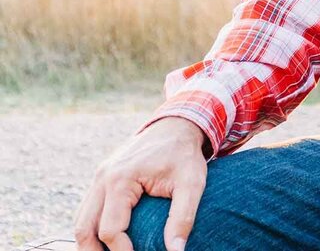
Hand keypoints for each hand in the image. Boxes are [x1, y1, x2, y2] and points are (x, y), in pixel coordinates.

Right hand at [74, 116, 208, 250]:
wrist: (176, 126)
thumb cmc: (184, 154)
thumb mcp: (192, 183)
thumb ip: (183, 217)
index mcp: (120, 180)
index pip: (110, 230)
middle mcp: (103, 178)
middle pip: (83, 229)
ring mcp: (99, 177)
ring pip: (81, 220)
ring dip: (89, 242)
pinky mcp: (102, 178)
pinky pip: (88, 209)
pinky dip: (92, 227)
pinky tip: (106, 241)